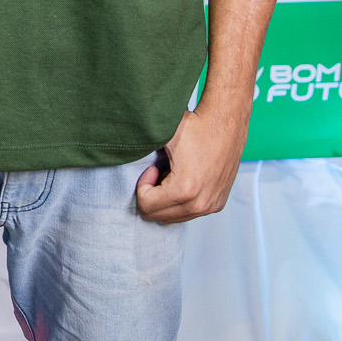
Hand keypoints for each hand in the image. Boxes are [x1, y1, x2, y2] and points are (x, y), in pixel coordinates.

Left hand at [134, 102, 247, 224]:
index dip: (143, 185)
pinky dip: (181, 201)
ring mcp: (211, 206)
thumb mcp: (162, 136)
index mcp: (185, 190)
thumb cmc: (196, 126)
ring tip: (172, 175)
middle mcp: (200, 203)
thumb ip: (138, 149)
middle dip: (153, 195)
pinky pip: (189, 213)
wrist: (226, 122)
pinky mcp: (217, 204)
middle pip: (158, 216)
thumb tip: (115, 151)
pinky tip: (186, 179)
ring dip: (166, 199)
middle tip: (160, 172)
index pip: (146, 205)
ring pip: (173, 218)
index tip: (152, 168)